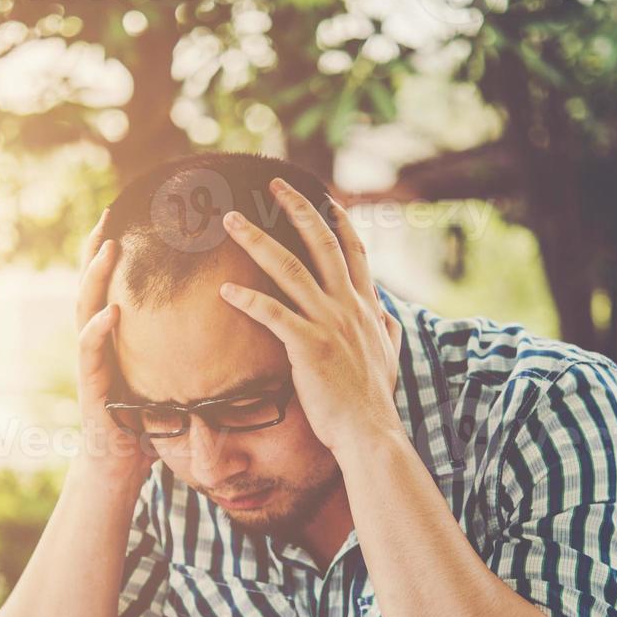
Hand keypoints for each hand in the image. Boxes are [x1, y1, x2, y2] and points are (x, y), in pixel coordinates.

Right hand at [72, 209, 154, 490]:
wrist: (120, 466)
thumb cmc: (145, 421)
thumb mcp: (166, 375)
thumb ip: (179, 348)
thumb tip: (222, 326)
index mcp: (114, 335)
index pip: (114, 283)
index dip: (119, 248)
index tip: (132, 212)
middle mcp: (97, 341)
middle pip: (92, 284)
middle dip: (97, 246)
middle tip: (110, 212)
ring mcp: (90, 362)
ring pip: (85, 308)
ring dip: (95, 277)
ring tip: (108, 247)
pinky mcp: (91, 386)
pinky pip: (90, 353)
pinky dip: (97, 330)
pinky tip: (110, 312)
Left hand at [217, 178, 403, 456]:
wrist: (370, 433)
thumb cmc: (373, 401)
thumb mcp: (390, 357)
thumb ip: (388, 329)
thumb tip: (390, 314)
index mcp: (366, 307)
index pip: (354, 251)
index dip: (338, 221)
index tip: (322, 197)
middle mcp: (348, 307)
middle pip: (321, 244)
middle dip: (297, 209)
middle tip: (273, 184)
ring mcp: (329, 324)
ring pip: (291, 269)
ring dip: (258, 241)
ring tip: (231, 221)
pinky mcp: (309, 346)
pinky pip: (273, 314)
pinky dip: (248, 299)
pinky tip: (225, 290)